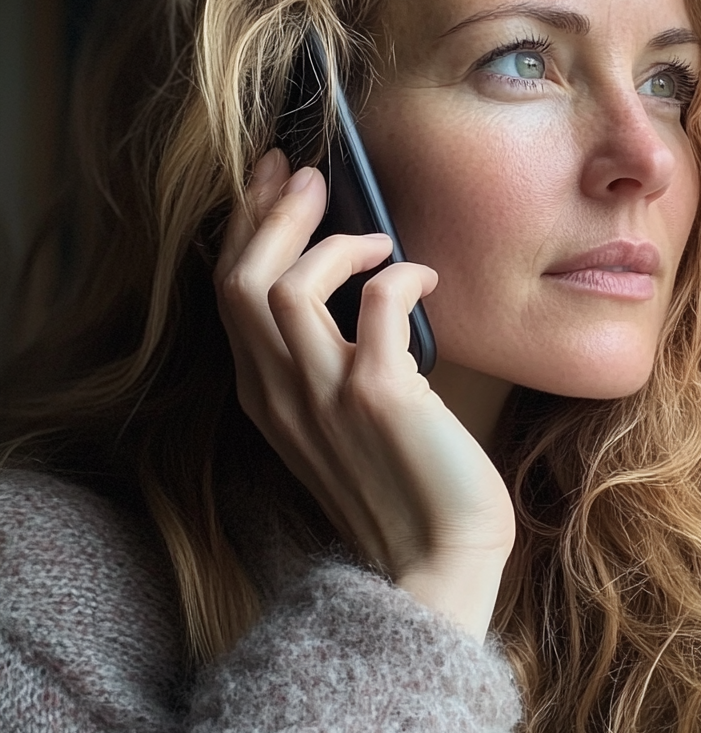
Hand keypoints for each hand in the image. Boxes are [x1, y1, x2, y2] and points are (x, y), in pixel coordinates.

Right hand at [213, 149, 515, 639]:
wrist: (438, 560)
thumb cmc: (404, 485)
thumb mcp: (339, 422)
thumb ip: (327, 364)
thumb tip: (354, 288)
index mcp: (265, 397)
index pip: (231, 293)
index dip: (248, 227)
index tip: (270, 183)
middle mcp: (279, 394)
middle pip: (241, 278)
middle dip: (269, 212)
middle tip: (305, 172)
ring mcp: (324, 395)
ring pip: (283, 285)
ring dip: (328, 239)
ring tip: (374, 233)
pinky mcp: (378, 396)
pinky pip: (378, 303)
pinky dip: (402, 274)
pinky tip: (426, 277)